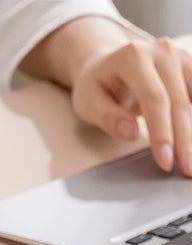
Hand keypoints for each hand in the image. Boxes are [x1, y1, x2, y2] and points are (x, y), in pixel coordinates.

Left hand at [71, 38, 191, 175]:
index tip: (164, 160)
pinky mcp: (189, 66)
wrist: (104, 65)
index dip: (161, 132)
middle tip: (186, 168)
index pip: (154, 99)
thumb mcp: (88, 103)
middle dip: (184, 139)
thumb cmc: (95, 87)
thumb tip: (131, 133)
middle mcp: (160, 52)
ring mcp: (178, 56)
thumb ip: (107, 117)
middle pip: (178, 101)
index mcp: (132, 58)